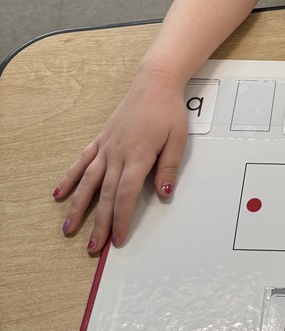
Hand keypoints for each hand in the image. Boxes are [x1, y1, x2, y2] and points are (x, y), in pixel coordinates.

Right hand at [53, 67, 188, 252]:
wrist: (154, 84)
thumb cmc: (168, 111)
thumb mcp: (178, 139)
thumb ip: (169, 168)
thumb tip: (164, 195)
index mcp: (138, 155)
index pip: (127, 194)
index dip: (122, 219)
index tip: (119, 239)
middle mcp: (118, 153)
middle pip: (106, 194)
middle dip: (99, 223)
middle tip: (93, 247)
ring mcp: (106, 147)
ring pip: (88, 182)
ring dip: (78, 207)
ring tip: (68, 228)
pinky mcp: (100, 140)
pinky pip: (82, 162)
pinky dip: (69, 178)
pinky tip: (59, 194)